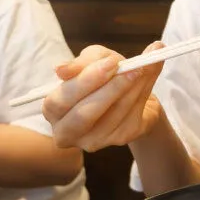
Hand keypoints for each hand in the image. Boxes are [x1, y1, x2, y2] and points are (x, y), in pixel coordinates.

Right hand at [42, 43, 164, 152]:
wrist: (134, 91)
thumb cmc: (106, 75)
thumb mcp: (95, 59)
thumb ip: (83, 62)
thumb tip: (60, 69)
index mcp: (53, 108)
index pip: (61, 100)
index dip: (86, 81)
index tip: (110, 62)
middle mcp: (68, 131)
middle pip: (83, 116)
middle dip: (109, 90)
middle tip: (131, 69)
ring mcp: (93, 140)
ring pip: (113, 116)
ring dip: (132, 89)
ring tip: (142, 69)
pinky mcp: (119, 139)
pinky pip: (131, 117)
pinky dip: (142, 95)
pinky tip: (146, 80)